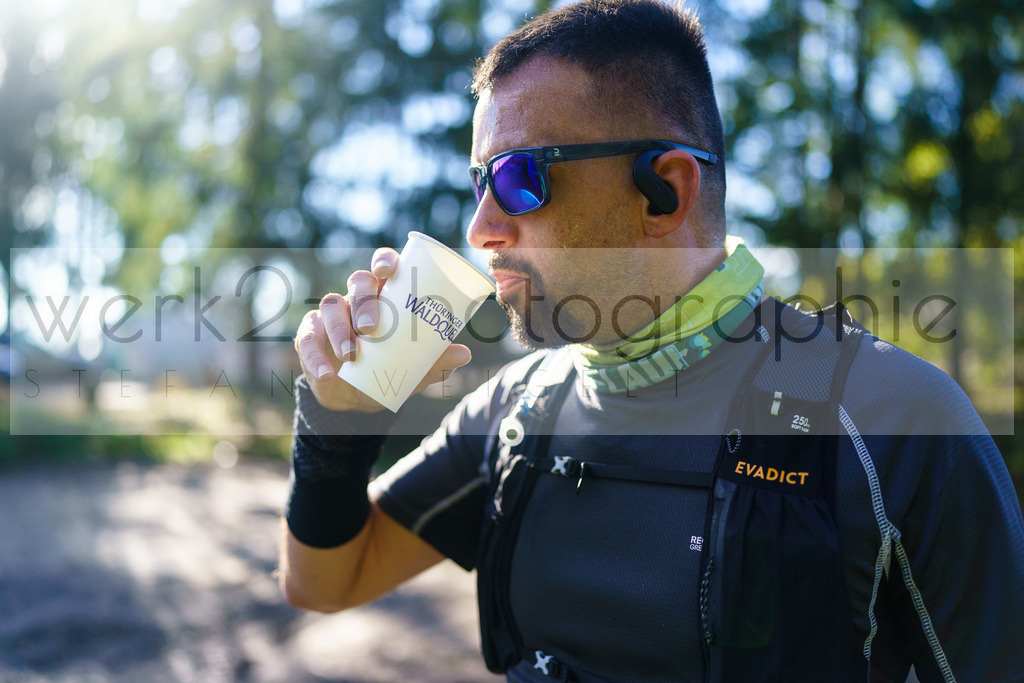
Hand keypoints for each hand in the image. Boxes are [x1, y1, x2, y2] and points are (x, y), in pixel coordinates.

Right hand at [294, 247, 472, 412]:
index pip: (384, 266)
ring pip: (330, 305)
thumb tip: (463, 354)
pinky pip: (307, 338)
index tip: (388, 272)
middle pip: (357, 281)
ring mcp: (332, 314)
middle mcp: (357, 298)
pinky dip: (315, 355)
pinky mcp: (311, 335)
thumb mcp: (415, 367)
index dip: (385, 262)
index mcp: (386, 295)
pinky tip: (327, 371)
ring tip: (351, 355)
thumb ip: (436, 360)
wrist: (359, 397)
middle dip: (363, 300)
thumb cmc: (391, 367)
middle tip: (371, 328)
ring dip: (339, 328)